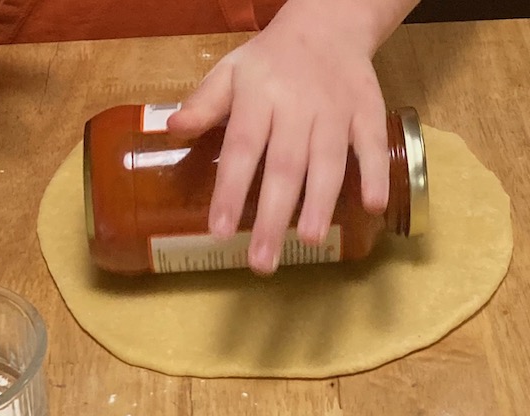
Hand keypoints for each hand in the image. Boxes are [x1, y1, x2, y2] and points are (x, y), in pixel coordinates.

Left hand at [168, 0, 390, 274]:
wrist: (328, 25)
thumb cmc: (269, 61)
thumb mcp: (230, 72)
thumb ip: (204, 104)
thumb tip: (171, 130)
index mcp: (259, 96)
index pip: (242, 149)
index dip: (230, 192)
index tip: (218, 232)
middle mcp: (298, 105)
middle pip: (285, 166)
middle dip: (272, 216)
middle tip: (262, 261)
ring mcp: (336, 109)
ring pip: (328, 160)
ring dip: (320, 202)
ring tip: (308, 240)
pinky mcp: (368, 110)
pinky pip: (371, 144)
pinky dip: (374, 173)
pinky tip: (373, 207)